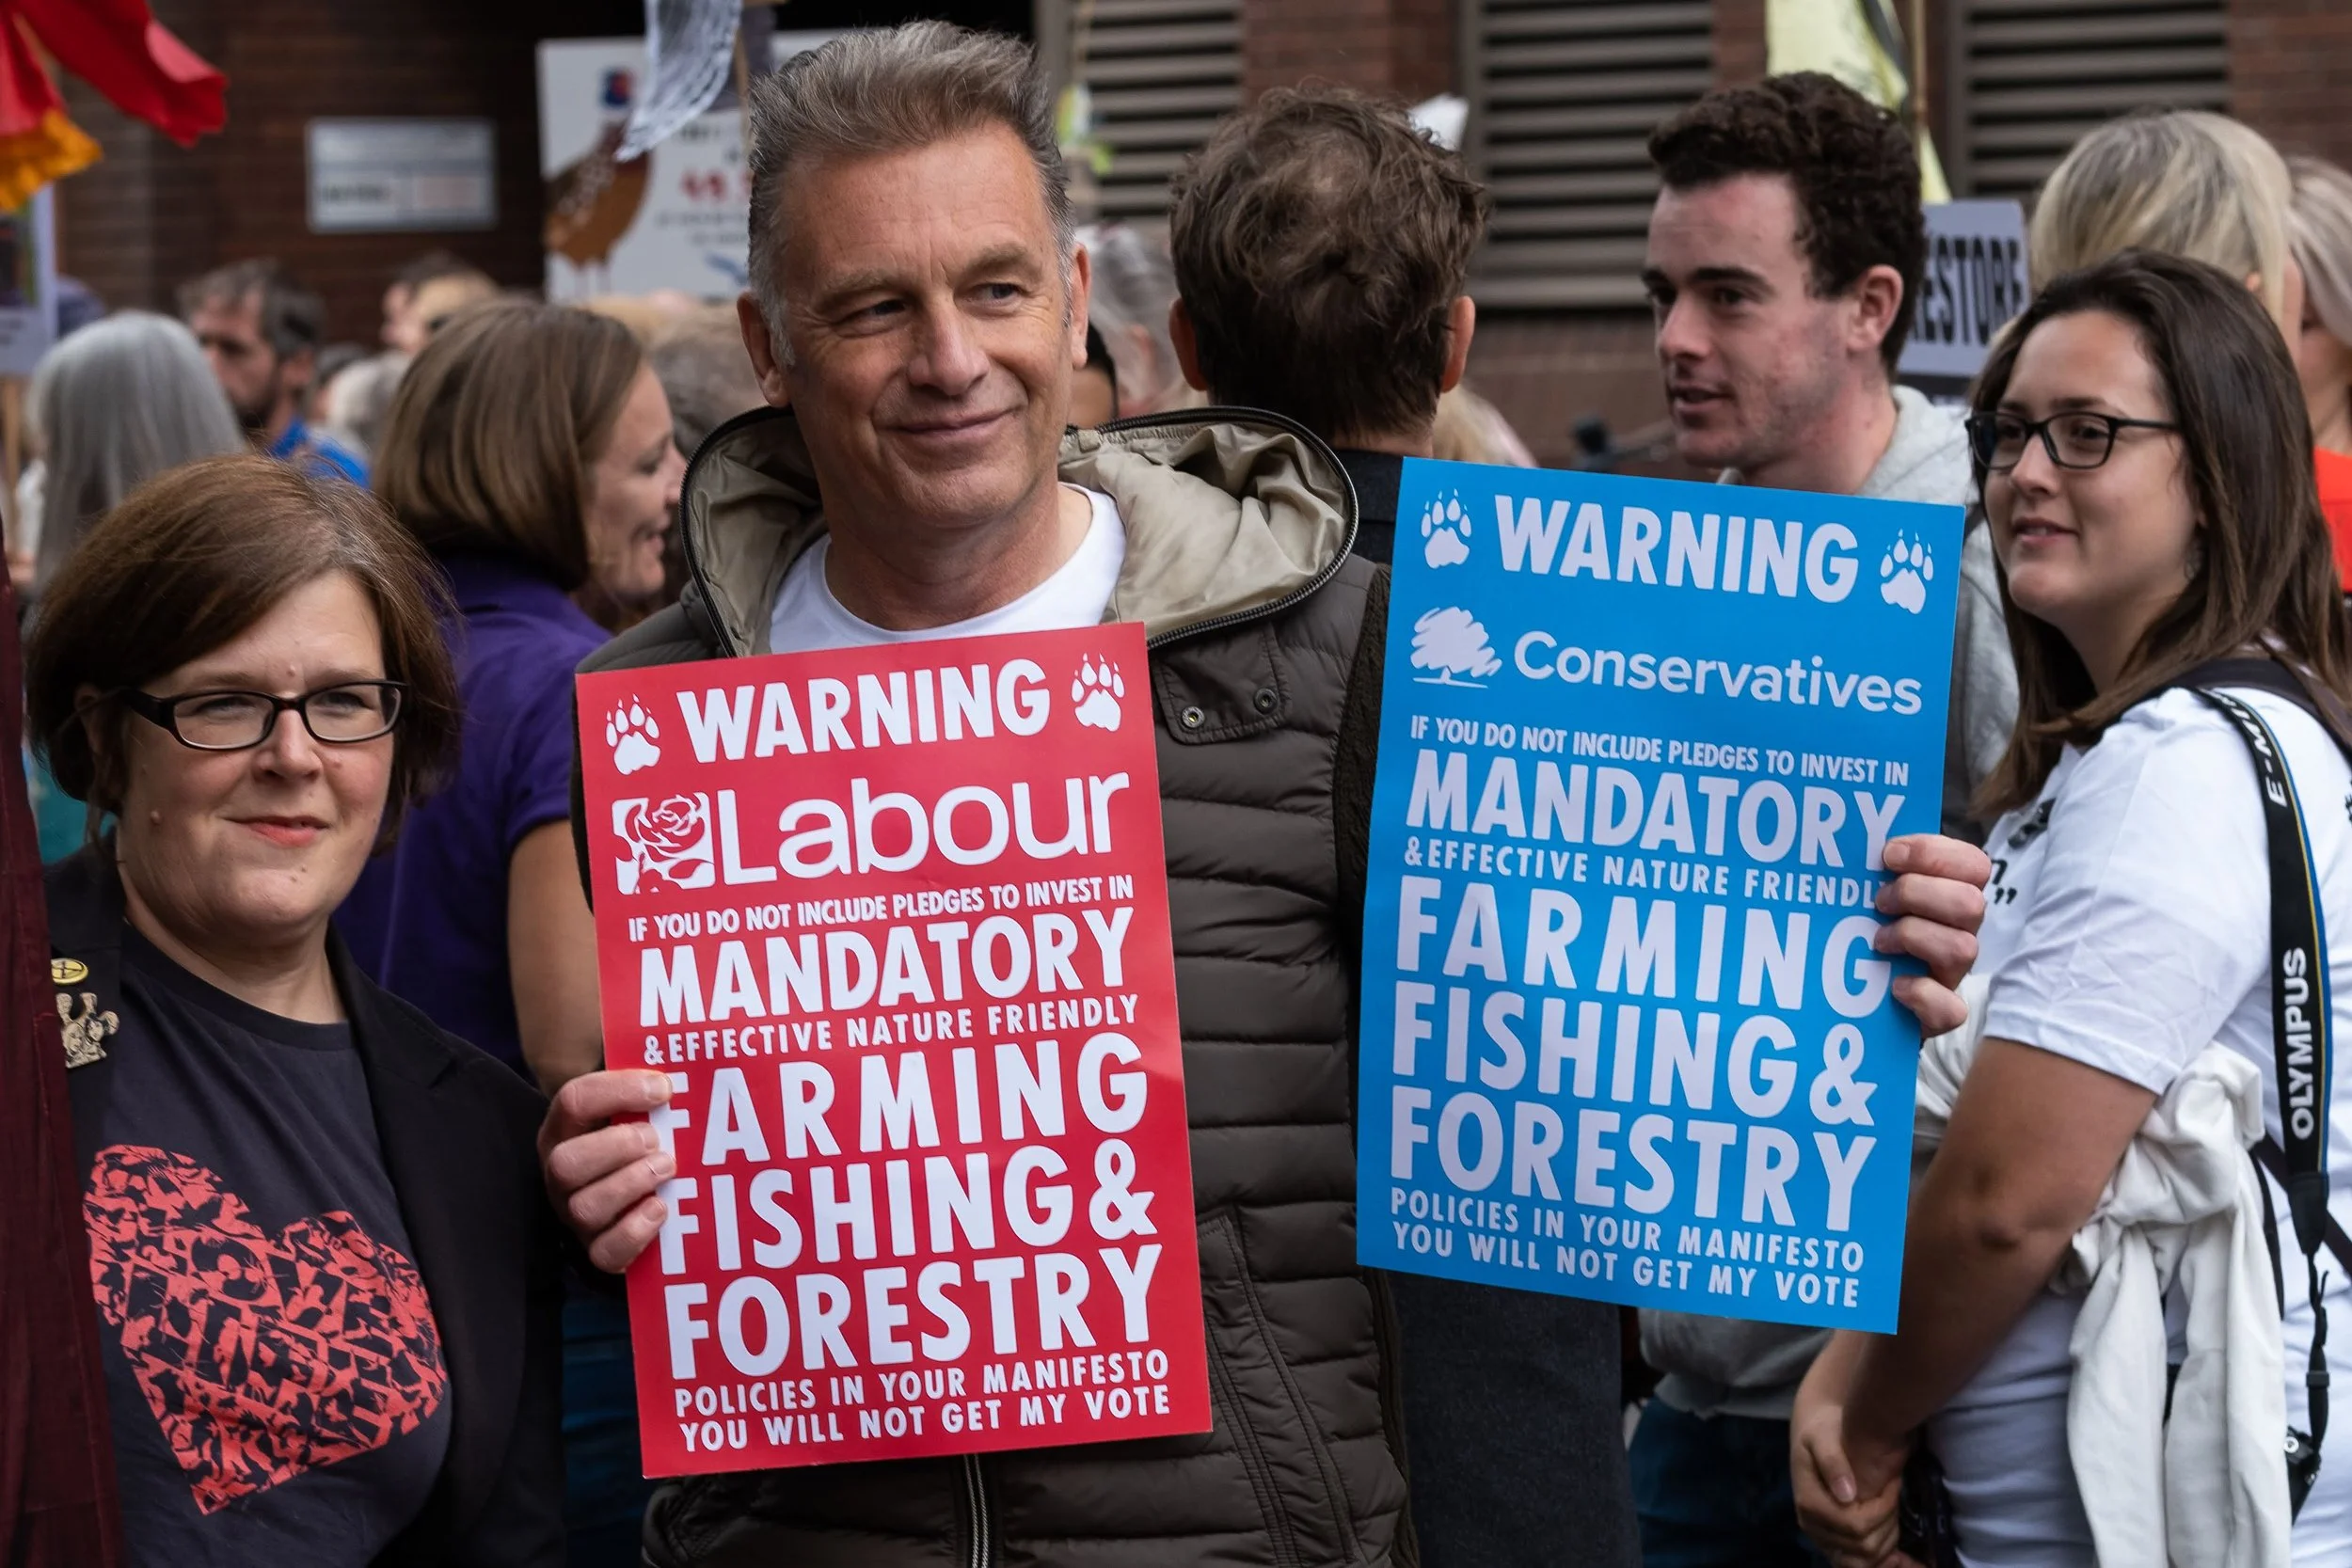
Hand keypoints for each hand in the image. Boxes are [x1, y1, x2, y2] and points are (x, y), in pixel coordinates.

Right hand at [539, 1069, 675, 1272]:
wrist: (630, 1197)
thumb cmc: (639, 1139)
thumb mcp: (637, 1108)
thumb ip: (651, 1088)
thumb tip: (695, 1068)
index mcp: (567, 1128)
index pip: (575, 1100)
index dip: (619, 1091)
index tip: (665, 1088)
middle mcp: (561, 1173)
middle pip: (565, 1163)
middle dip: (616, 1148)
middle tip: (657, 1140)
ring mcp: (575, 1214)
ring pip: (584, 1208)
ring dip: (631, 1184)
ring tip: (668, 1168)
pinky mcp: (597, 1250)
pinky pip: (605, 1253)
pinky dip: (635, 1232)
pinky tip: (661, 1209)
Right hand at [1792, 1394, 1910, 1567]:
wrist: (1814, 1434)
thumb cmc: (1823, 1432)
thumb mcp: (1823, 1437)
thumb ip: (1832, 1461)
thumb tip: (1847, 1496)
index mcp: (1810, 1503)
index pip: (1856, 1525)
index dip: (1883, 1510)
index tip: (1895, 1484)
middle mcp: (1813, 1527)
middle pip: (1863, 1547)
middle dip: (1889, 1526)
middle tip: (1897, 1498)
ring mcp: (1822, 1538)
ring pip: (1864, 1561)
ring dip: (1889, 1547)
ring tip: (1900, 1520)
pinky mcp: (1833, 1542)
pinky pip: (1858, 1564)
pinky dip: (1882, 1563)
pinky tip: (1902, 1559)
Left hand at [1874, 833, 1989, 1035]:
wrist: (1848, 1002)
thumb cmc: (1858, 936)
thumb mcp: (1864, 897)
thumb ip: (1872, 871)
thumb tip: (1854, 840)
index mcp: (1948, 896)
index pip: (1973, 864)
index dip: (1934, 853)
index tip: (1888, 855)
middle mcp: (1959, 932)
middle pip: (1970, 903)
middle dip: (1917, 894)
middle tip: (1879, 902)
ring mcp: (1951, 975)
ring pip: (1964, 949)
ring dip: (1914, 937)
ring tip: (1878, 942)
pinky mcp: (1938, 1015)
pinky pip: (1950, 1009)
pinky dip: (1921, 994)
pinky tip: (1894, 986)